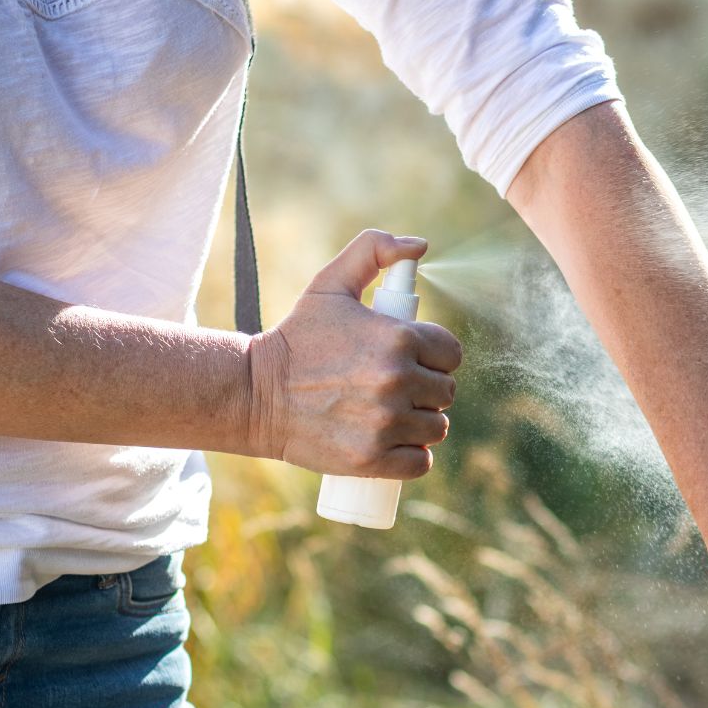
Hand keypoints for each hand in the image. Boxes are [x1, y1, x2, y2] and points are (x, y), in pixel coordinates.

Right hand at [247, 230, 460, 477]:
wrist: (256, 393)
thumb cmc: (297, 337)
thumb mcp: (329, 284)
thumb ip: (373, 251)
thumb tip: (419, 245)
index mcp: (399, 338)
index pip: (451, 352)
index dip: (435, 356)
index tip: (414, 360)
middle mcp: (397, 381)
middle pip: (445, 392)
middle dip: (427, 389)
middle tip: (396, 387)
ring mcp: (385, 423)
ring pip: (436, 428)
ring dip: (422, 424)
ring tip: (393, 415)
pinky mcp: (372, 459)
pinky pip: (420, 462)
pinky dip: (412, 456)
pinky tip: (395, 444)